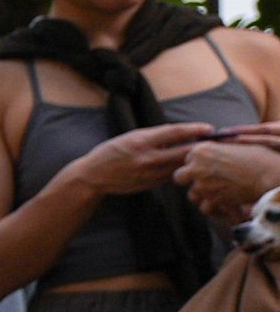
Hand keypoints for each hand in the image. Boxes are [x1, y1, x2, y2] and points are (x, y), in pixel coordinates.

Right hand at [62, 120, 213, 197]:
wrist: (93, 177)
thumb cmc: (110, 153)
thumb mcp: (129, 138)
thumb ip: (153, 137)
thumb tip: (179, 133)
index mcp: (141, 142)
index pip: (174, 133)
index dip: (194, 129)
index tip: (209, 127)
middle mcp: (147, 158)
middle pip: (184, 151)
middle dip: (202, 146)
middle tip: (218, 142)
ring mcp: (150, 173)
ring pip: (181, 165)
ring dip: (195, 159)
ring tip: (209, 154)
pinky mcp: (152, 184)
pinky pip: (172, 174)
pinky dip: (182, 168)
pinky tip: (189, 165)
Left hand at [175, 133, 279, 219]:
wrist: (272, 175)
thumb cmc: (260, 157)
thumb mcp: (236, 145)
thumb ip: (219, 147)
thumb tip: (213, 147)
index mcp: (201, 150)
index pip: (186, 159)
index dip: (196, 164)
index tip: (207, 168)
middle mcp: (196, 167)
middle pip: (180, 176)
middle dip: (192, 180)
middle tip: (208, 181)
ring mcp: (202, 185)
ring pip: (192, 194)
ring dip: (203, 195)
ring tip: (221, 192)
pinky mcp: (212, 200)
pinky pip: (204, 207)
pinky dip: (215, 207)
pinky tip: (227, 202)